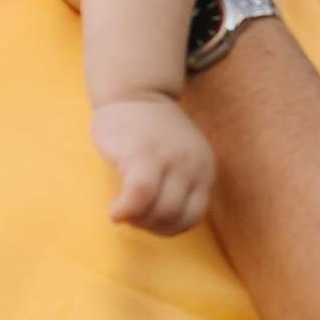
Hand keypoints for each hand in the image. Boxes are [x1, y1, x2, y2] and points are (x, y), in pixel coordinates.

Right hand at [92, 90, 216, 235]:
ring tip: (125, 212)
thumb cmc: (151, 133)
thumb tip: (164, 224)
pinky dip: (125, 212)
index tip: (148, 221)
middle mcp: (192, 164)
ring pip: (159, 212)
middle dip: (149, 226)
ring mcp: (168, 158)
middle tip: (133, 216)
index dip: (167, 228)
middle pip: (174, 217)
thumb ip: (180, 186)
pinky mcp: (141, 154)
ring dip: (138, 221)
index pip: (192, 217)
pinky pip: (138, 197)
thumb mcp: (180, 159)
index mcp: (205, 169)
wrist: (134, 91)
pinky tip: (115, 212)